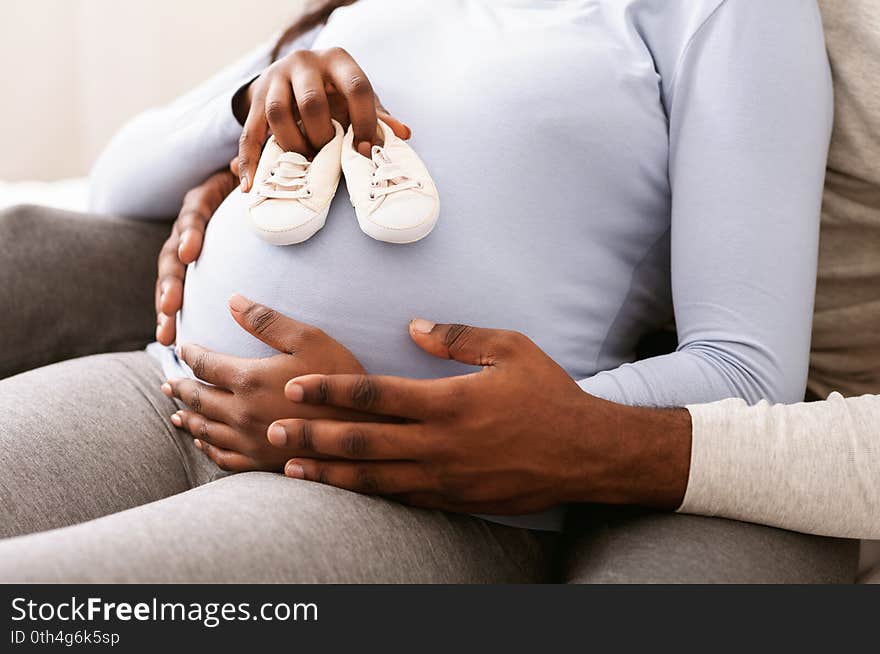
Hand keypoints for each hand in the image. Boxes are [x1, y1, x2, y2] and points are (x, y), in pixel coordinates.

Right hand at [155, 165, 237, 344]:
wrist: (244, 188)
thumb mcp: (252, 170)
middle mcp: (186, 226)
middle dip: (170, 283)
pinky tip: (170, 341)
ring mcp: (183, 249)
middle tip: (170, 307)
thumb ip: (250, 168)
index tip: (190, 254)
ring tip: (165, 335)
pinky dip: (172, 316)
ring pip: (170, 279)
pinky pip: (177, 292)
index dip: (189, 234)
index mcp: (202, 201)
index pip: (193, 216)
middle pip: (171, 255)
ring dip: (165, 307)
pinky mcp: (188, 269)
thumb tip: (242, 163)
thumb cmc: (252, 182)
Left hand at [162, 295, 378, 471]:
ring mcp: (249, 441)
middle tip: (168, 382)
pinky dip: (207, 448)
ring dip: (187, 418)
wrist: (366, 430)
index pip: (205, 365)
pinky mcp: (261, 462)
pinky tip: (204, 443)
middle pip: (197, 399)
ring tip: (175, 412)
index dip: (191, 354)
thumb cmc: (341, 379)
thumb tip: (232, 301)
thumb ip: (267, 320)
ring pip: (205, 429)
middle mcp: (240, 412)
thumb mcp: (309, 339)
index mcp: (248, 379)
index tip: (184, 348)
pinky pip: (222, 457)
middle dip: (180, 387)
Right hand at [235, 46, 410, 191]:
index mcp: (338, 60)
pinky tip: (252, 185)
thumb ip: (378, 116)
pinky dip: (250, 162)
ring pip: (278, 113)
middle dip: (322, 137)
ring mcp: (276, 78)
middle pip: (311, 101)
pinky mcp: (256, 100)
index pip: (357, 87)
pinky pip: (249, 133)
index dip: (364, 122)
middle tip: (328, 157)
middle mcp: (305, 63)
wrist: (293, 76)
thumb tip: (403, 134)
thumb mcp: (358, 98)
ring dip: (292, 145)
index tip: (363, 151)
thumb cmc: (336, 92)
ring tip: (304, 164)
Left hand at [272, 321, 691, 513]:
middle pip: (362, 441)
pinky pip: (401, 499)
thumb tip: (412, 325)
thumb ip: (457, 336)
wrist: (586, 453)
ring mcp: (446, 477)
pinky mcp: (455, 499)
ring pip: (374, 478)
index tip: (295, 386)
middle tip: (272, 431)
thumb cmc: (549, 394)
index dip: (330, 390)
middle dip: (313, 435)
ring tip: (290, 468)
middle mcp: (440, 443)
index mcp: (449, 401)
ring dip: (329, 472)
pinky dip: (366, 495)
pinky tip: (343, 490)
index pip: (375, 394)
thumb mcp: (510, 348)